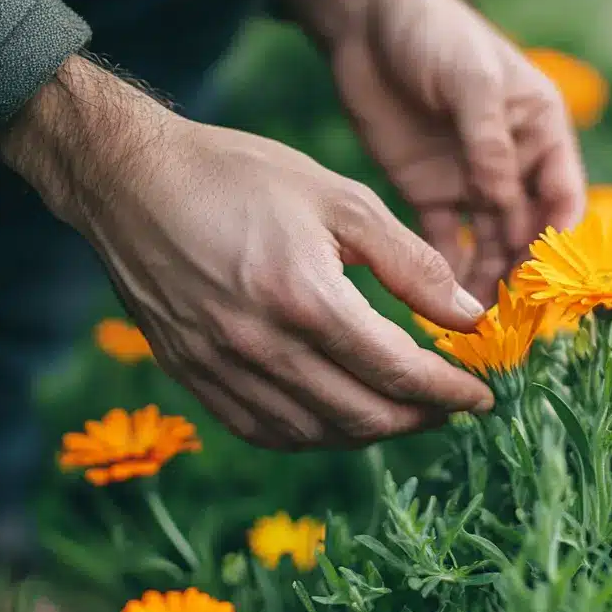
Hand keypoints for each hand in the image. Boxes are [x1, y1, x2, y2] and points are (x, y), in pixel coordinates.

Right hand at [0, 56, 492, 449]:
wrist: (128, 181)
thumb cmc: (239, 176)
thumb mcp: (339, 199)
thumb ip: (411, 263)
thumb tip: (468, 318)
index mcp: (305, 298)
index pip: (398, 371)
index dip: (449, 391)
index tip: (482, 394)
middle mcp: (261, 347)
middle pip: (363, 416)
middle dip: (420, 417)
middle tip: (451, 404)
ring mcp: (222, 370)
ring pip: (317, 434)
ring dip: (371, 432)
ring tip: (404, 410)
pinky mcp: (194, 378)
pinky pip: (266, 431)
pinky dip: (314, 435)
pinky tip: (338, 416)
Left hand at [293, 0, 587, 300]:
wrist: (367, 24)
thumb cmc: (434, 35)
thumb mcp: (470, 79)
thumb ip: (487, 139)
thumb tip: (501, 198)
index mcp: (541, 133)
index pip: (563, 197)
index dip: (561, 241)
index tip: (550, 282)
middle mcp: (513, 165)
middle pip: (528, 232)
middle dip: (524, 276)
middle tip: (514, 322)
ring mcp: (472, 184)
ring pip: (490, 247)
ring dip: (488, 285)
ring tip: (480, 327)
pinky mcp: (430, 195)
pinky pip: (445, 245)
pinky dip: (446, 276)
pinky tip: (442, 310)